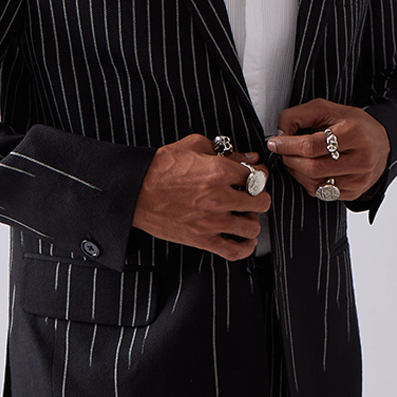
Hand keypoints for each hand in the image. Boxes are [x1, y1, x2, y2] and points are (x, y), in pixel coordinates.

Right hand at [132, 133, 270, 260]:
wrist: (136, 191)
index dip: (259, 175)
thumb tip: (248, 157)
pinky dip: (245, 247)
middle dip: (259, 197)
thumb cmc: (159, 169)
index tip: (256, 177)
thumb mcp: (193, 146)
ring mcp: (212, 220)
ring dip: (252, 220)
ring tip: (245, 215)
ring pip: (252, 226)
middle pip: (260, 201)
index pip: (257, 176)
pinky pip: (234, 250)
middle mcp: (219, 197)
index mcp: (218, 171)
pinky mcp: (202, 238)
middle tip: (252, 196)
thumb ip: (224, 150)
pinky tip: (245, 239)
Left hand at [267, 99, 389, 201]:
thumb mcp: (326, 109)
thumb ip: (298, 116)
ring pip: (315, 184)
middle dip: (290, 160)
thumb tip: (279, 135)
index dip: (288, 145)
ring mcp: (359, 179)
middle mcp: (361, 160)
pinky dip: (308, 182)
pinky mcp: (355, 192)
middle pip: (312, 168)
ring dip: (296, 172)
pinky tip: (308, 170)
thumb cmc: (352, 124)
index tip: (275, 142)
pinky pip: (321, 194)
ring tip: (295, 159)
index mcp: (354, 134)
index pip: (312, 146)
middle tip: (283, 151)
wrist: (382, 142)